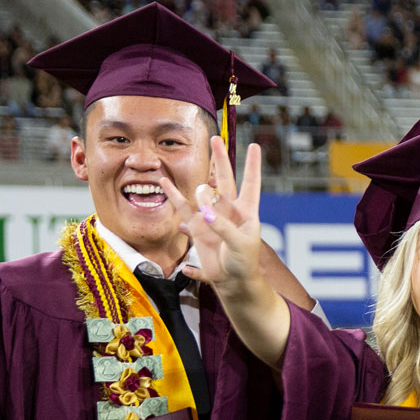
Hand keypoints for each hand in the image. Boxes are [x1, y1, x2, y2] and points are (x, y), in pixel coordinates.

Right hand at [170, 137, 265, 300]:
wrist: (232, 281)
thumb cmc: (244, 262)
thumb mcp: (240, 244)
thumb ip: (223, 228)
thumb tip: (206, 213)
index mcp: (247, 211)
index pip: (251, 183)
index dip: (252, 165)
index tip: (254, 145)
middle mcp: (229, 209)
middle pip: (225, 179)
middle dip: (221, 159)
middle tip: (214, 139)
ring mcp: (212, 216)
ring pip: (202, 192)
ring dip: (198, 178)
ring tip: (195, 157)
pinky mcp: (197, 227)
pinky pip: (184, 209)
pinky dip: (174, 197)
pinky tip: (165, 183)